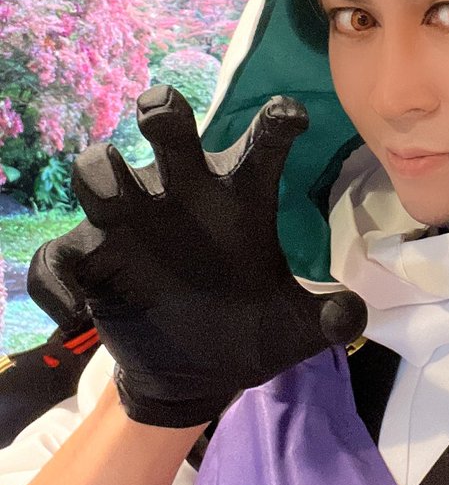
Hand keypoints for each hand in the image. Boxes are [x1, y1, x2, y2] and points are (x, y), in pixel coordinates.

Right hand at [27, 85, 366, 426]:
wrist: (196, 371)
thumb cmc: (247, 328)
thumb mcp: (293, 328)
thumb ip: (326, 318)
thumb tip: (353, 316)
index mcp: (240, 199)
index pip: (261, 146)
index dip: (275, 123)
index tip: (291, 116)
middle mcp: (183, 195)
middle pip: (167, 129)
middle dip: (161, 112)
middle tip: (159, 113)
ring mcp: (132, 224)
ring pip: (99, 171)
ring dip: (102, 174)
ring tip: (114, 198)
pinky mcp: (92, 262)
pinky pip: (59, 259)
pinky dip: (60, 282)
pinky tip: (76, 311)